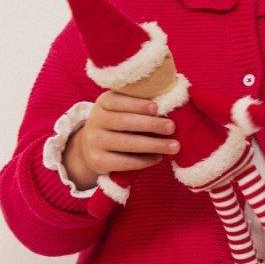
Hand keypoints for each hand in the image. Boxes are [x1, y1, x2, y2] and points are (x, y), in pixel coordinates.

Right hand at [63, 91, 179, 190]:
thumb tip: (169, 107)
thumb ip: (138, 106)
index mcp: (103, 103)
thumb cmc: (117, 125)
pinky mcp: (98, 161)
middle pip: (123, 122)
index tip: (156, 107)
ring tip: (174, 146)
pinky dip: (144, 161)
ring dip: (153, 145)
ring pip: (126, 143)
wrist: (90, 149)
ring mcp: (94, 142)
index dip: (136, 104)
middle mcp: (95, 121)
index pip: (117, 101)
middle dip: (150, 124)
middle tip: (171, 127)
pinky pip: (124, 162)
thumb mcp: (121, 110)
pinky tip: (158, 158)